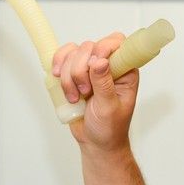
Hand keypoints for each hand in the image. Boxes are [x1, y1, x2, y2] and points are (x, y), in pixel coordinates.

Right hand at [50, 33, 138, 152]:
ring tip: (74, 97)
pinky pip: (63, 57)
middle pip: (90, 47)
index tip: (93, 64)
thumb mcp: (109, 108)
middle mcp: (109, 65)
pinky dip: (58, 66)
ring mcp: (90, 67)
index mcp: (125, 71)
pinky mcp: (75, 71)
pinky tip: (58, 78)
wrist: (95, 141)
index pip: (117, 43)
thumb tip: (100, 61)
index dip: (103, 48)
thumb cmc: (109, 127)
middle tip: (84, 92)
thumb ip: (104, 84)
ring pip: (74, 53)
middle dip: (80, 70)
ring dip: (68, 75)